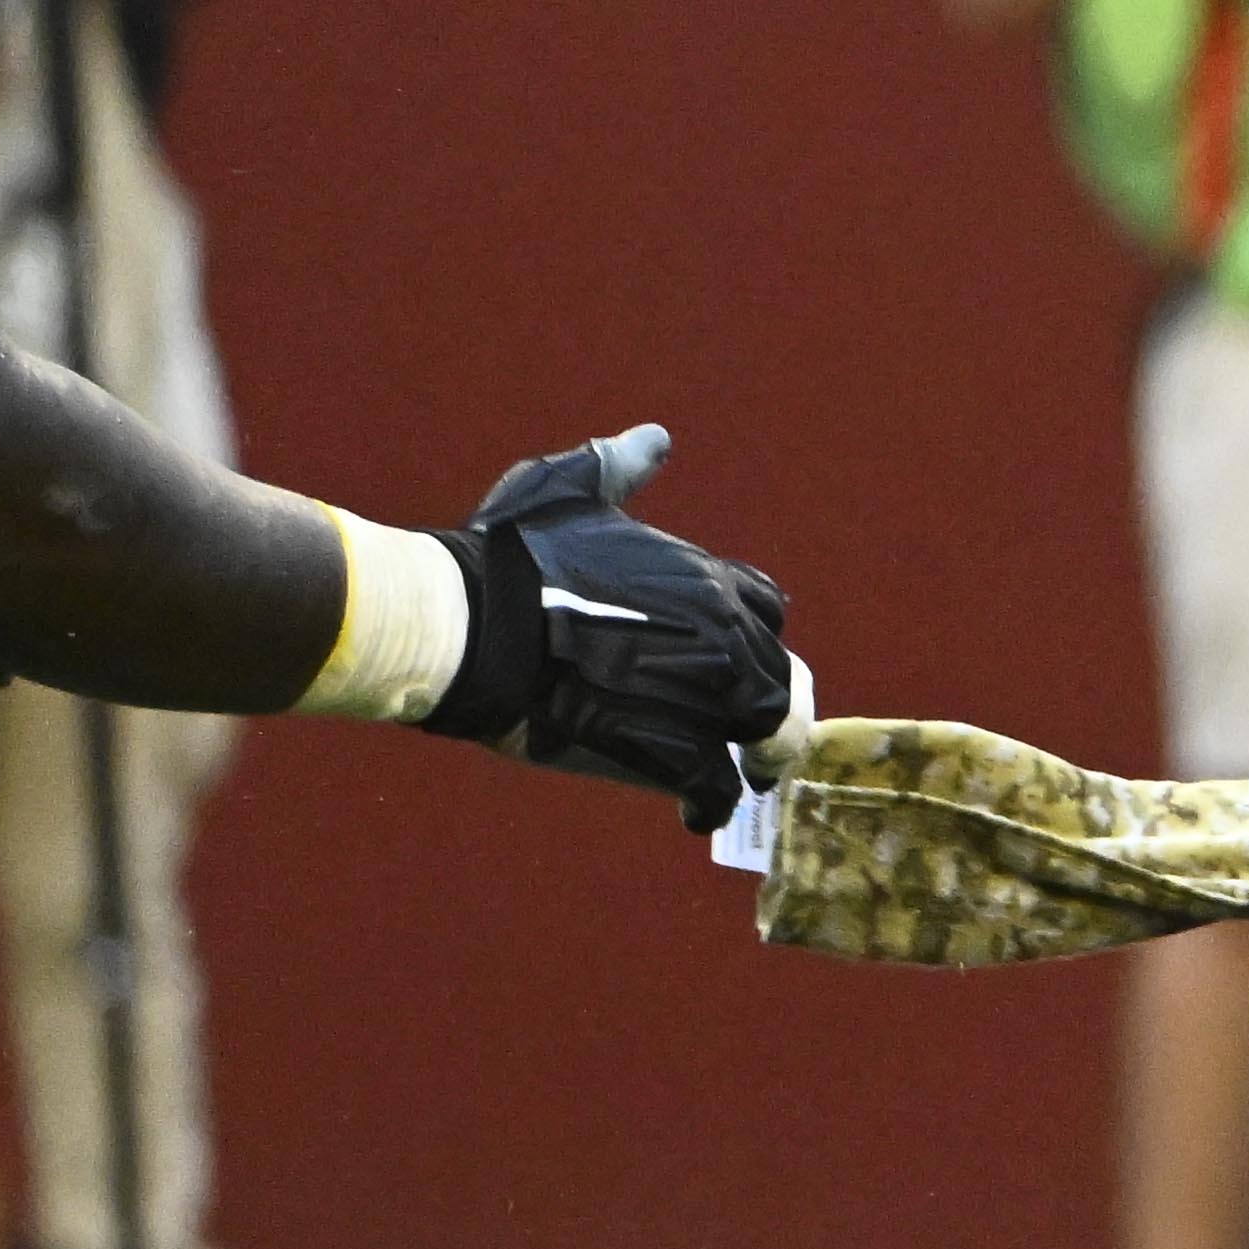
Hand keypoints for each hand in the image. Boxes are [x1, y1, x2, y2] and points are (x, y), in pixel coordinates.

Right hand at [425, 426, 794, 829]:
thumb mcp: (565, 491)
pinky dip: (709, 801)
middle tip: (749, 732)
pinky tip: (693, 808)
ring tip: (736, 772)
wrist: (473, 629)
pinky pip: (716, 786)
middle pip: (776, 677)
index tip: (731, 656)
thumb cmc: (508, 559)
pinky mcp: (675, 751)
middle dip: (762, 703)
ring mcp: (706, 697)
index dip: (750, 638)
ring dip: (752, 755)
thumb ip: (615, 469)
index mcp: (707, 581)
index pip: (764, 611)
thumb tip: (653, 439)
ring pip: (762, 733)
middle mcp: (724, 638)